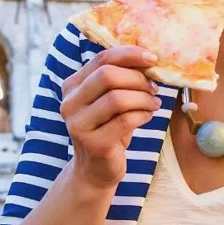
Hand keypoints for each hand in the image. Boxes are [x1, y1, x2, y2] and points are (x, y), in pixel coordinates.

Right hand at [60, 46, 160, 187]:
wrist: (95, 170)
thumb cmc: (107, 129)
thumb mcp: (108, 100)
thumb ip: (118, 79)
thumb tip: (148, 58)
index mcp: (72, 86)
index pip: (101, 59)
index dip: (129, 54)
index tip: (152, 58)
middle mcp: (69, 104)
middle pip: (107, 76)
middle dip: (137, 78)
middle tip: (154, 87)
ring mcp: (78, 125)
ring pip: (117, 98)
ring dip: (143, 98)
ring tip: (153, 103)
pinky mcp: (94, 143)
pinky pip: (126, 120)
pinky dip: (143, 115)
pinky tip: (147, 116)